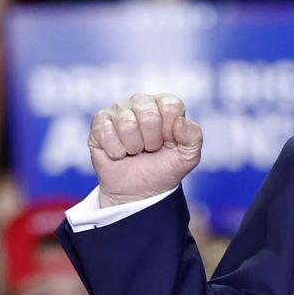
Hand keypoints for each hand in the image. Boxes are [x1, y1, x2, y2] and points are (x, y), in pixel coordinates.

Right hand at [88, 93, 202, 207]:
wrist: (139, 192)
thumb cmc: (164, 169)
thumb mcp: (188, 157)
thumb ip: (193, 137)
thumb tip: (180, 121)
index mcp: (166, 104)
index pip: (171, 106)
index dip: (170, 131)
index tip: (168, 143)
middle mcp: (142, 102)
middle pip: (149, 114)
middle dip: (152, 141)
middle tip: (150, 149)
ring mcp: (119, 110)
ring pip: (127, 124)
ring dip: (133, 147)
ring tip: (135, 151)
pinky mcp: (100, 122)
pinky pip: (106, 132)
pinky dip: (116, 151)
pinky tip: (119, 153)